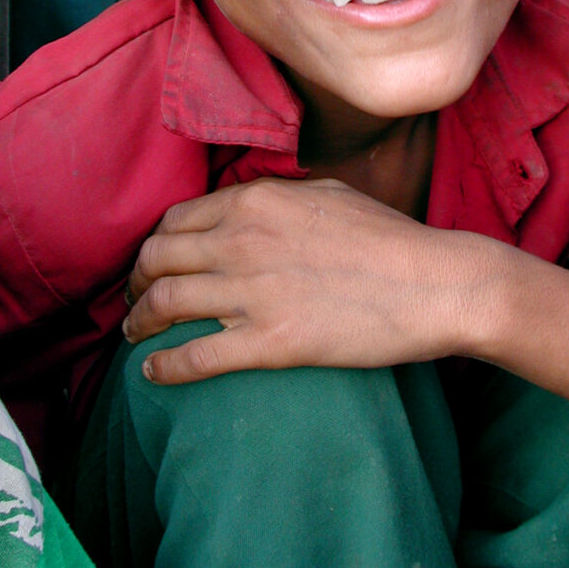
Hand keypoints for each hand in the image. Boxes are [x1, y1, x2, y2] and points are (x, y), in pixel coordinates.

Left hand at [124, 178, 468, 383]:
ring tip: (136, 336)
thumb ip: (276, 198)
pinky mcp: (269, 341)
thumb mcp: (326, 194)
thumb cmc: (389, 237)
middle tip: (134, 302)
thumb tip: (248, 207)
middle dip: (134, 283)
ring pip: (163, 304)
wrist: (434, 283)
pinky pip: (194, 356)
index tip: (152, 266)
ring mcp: (252, 291)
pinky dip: (163, 366)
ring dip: (138, 323)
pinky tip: (153, 373)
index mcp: (253, 202)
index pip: (174, 222)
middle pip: (155, 260)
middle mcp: (241, 240)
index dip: (153, 247)